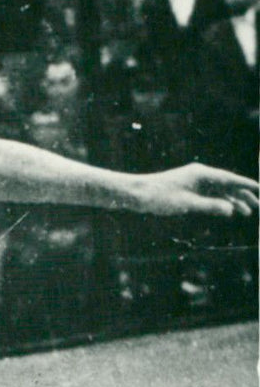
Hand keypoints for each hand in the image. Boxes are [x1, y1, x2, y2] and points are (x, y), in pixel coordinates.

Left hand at [137, 164, 258, 218]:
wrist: (138, 194)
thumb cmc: (159, 197)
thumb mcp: (186, 204)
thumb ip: (209, 206)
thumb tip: (231, 210)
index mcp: (202, 174)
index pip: (230, 179)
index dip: (246, 185)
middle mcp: (200, 175)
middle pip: (228, 185)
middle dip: (244, 195)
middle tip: (258, 206)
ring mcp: (194, 182)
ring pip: (219, 191)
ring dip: (233, 201)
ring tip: (247, 212)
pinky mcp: (188, 190)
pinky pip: (209, 196)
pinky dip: (220, 203)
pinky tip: (228, 211)